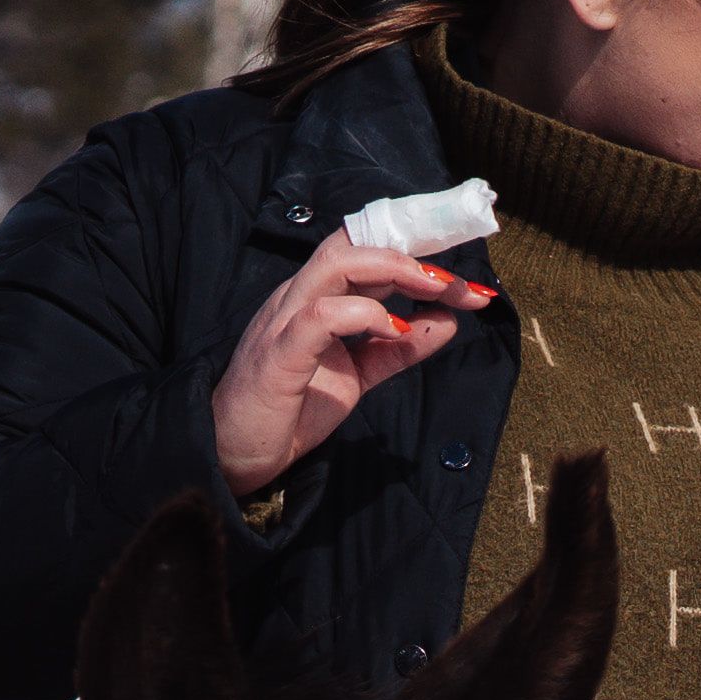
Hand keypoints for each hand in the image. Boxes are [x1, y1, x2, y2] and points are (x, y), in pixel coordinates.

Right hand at [210, 236, 488, 496]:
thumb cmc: (289, 409)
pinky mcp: (280, 353)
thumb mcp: (358, 375)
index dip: (416, 252)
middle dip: (416, 256)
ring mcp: (284, 321)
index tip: (466, 278)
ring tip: (441, 291)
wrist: (234, 455)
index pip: (364, 250)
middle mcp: (298, 298)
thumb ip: (397, 349)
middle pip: (355, 245)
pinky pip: (321, 316)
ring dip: (398, 270)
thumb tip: (448, 322)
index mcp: (315, 299)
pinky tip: (397, 330)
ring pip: (337, 264)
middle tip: (464, 285)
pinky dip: (365, 315)